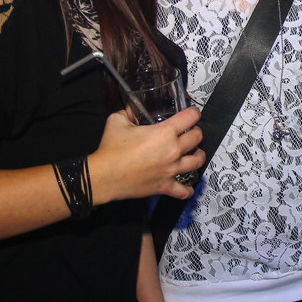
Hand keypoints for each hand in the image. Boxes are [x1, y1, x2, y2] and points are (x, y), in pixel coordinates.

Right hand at [90, 108, 204, 204]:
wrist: (103, 176)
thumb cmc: (110, 149)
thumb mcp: (117, 121)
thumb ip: (127, 112)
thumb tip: (131, 110)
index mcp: (164, 133)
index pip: (190, 117)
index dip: (194, 113)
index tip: (193, 114)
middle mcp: (172, 150)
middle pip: (197, 138)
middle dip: (196, 132)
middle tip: (191, 132)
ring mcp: (171, 170)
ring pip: (197, 161)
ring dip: (198, 155)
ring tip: (195, 153)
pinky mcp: (165, 186)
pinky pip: (183, 190)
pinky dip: (187, 189)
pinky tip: (187, 186)